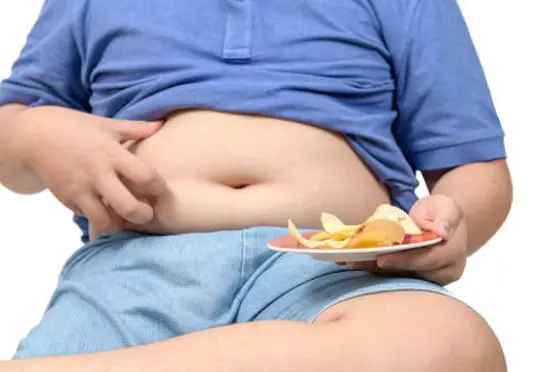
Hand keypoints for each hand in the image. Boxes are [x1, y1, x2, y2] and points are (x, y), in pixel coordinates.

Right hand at [19, 107, 166, 234]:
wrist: (32, 137)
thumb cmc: (75, 128)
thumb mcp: (106, 125)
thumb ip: (136, 128)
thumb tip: (161, 125)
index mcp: (112, 154)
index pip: (145, 177)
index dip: (158, 186)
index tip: (159, 188)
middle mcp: (98, 175)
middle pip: (129, 207)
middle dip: (144, 215)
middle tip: (147, 211)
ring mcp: (81, 191)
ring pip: (106, 221)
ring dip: (120, 223)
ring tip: (126, 216)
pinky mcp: (68, 201)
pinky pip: (89, 218)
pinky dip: (102, 220)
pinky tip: (108, 213)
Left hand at [343, 195, 467, 285]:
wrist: (440, 224)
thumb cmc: (441, 212)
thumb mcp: (446, 205)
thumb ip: (447, 215)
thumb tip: (443, 231)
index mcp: (452, 256)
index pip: (426, 260)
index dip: (403, 260)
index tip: (382, 259)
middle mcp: (441, 273)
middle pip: (408, 273)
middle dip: (380, 268)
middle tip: (355, 262)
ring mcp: (427, 279)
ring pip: (397, 277)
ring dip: (372, 270)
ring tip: (349, 262)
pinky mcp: (412, 280)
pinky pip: (392, 276)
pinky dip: (373, 269)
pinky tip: (354, 262)